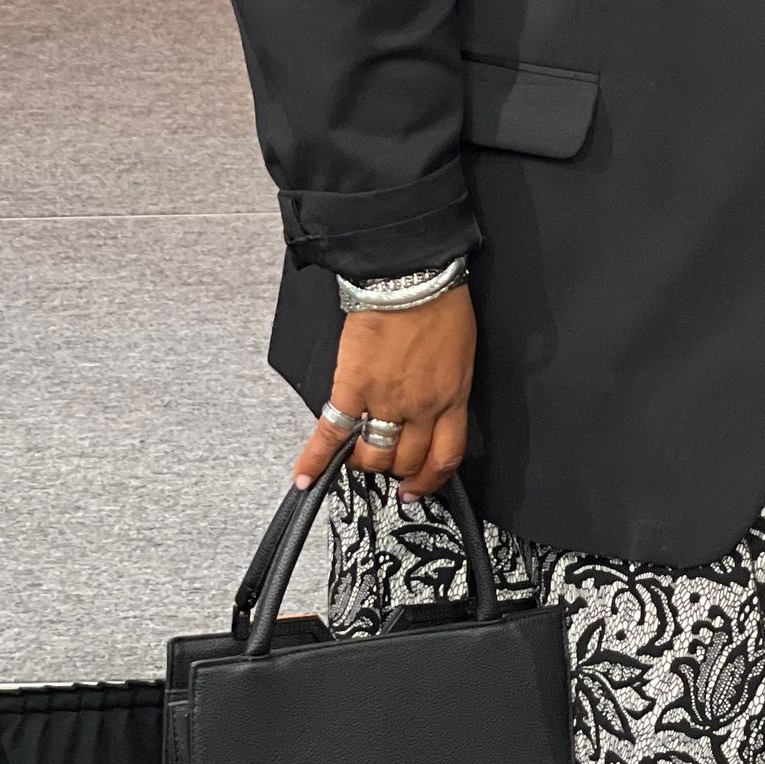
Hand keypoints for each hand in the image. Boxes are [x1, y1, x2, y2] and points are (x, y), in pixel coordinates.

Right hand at [293, 285, 475, 503]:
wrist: (411, 274)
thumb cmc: (441, 304)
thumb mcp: (461, 353)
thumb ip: (447, 388)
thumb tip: (431, 410)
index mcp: (452, 397)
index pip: (445, 456)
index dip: (430, 480)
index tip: (417, 489)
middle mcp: (420, 407)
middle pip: (405, 460)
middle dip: (395, 468)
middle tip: (385, 464)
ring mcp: (385, 400)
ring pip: (372, 454)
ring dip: (364, 461)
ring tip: (357, 457)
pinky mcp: (352, 388)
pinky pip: (332, 432)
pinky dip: (315, 458)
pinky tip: (304, 478)